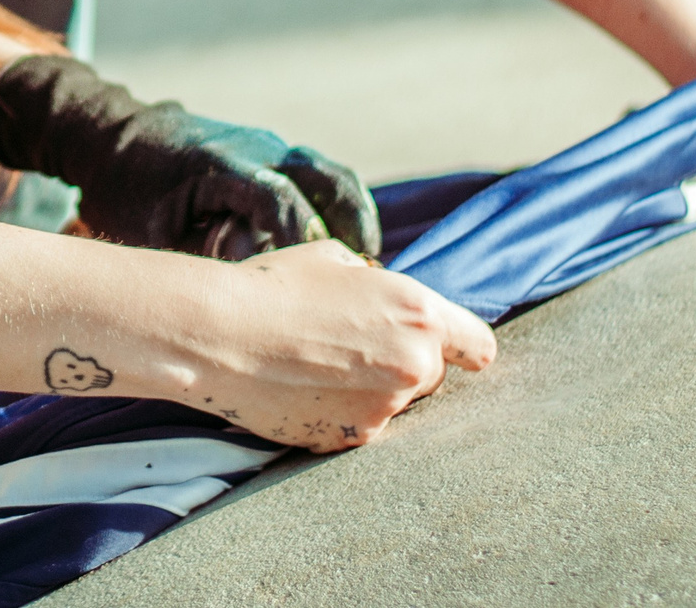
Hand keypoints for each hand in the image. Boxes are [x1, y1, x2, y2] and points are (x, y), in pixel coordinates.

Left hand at [0, 54, 380, 257]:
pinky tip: (339, 254)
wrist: (112, 137)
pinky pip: (322, 178)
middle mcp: (257, 149)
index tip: (322, 286)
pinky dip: (338, 211)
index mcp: (222, 166)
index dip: (305, 245)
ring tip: (362, 271)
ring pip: (335, 176)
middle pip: (331, 181)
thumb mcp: (154, 234)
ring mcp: (270, 146)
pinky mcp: (274, 154)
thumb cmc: (127, 192)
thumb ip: (204, 260)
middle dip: (353, 231)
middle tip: (366, 282)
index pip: (283, 202)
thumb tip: (258, 295)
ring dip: (355, 220)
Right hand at [188, 240, 495, 453]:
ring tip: (312, 364)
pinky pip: (359, 424)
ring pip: (394, 402)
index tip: (444, 348)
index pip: (479, 347)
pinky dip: (338, 410)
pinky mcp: (352, 437)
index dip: (461, 347)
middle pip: (432, 376)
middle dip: (401, 363)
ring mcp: (384, 407)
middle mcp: (413, 364)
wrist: (216, 333)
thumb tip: (382, 298)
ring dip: (368, 388)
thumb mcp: (333, 259)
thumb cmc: (271, 286)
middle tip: (349, 347)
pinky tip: (299, 386)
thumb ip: (375, 283)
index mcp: (419, 312)